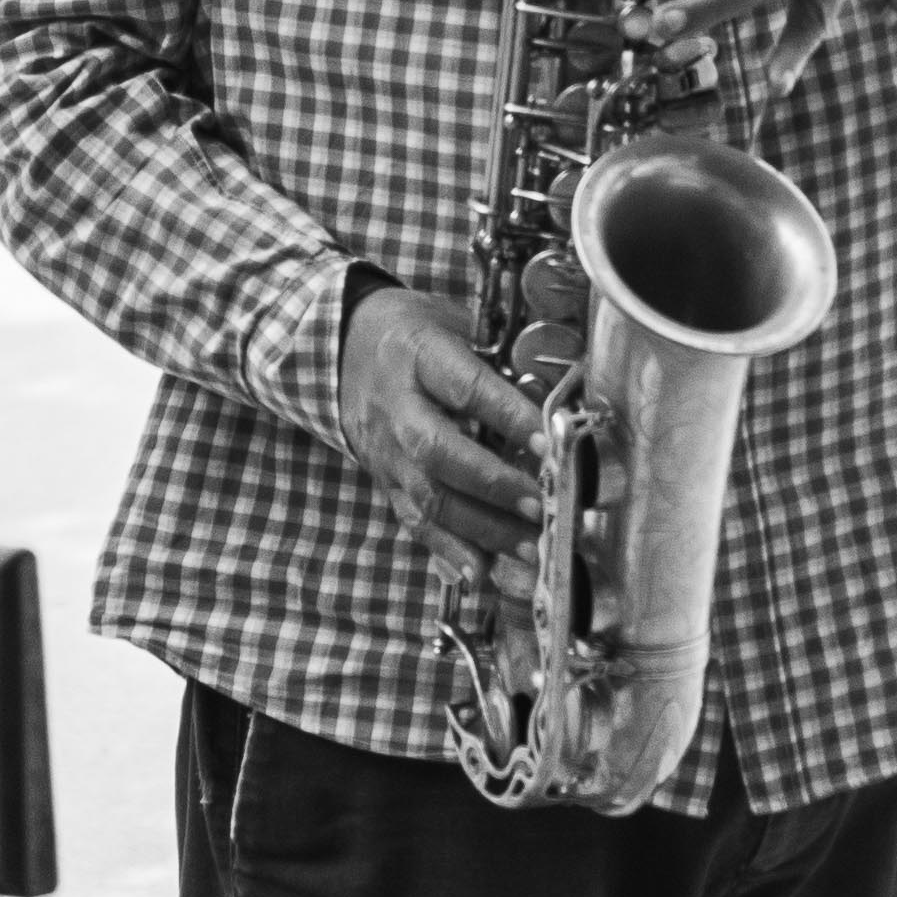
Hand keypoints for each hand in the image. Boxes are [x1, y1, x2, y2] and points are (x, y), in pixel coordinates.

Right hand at [338, 285, 542, 594]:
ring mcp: (385, 449)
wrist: (340, 347)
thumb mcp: (453, 322)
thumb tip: (556, 400)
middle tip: (540, 507)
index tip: (550, 444)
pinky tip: (481, 574)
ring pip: (428, 498)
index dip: (509, 417)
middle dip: (494, 485)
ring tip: (529, 550)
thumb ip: (499, 358)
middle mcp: (396, 406)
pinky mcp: (384, 480)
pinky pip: (414, 522)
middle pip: (438, 452)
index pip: (467, 388)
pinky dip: (449, 552)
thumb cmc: (413, 333)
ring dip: (482, 530)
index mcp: (417, 355)